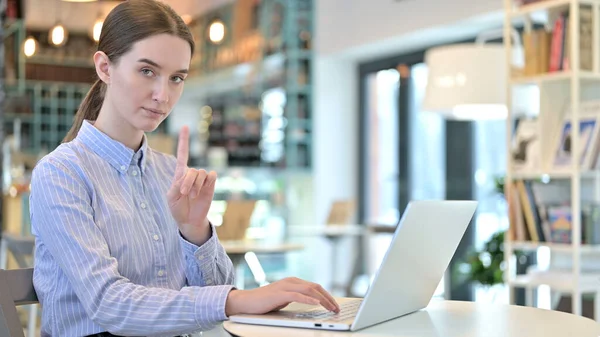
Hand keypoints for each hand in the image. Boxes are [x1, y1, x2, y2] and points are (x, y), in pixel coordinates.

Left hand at [167, 126, 216, 244]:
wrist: (189, 220)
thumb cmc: (178, 209)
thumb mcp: (171, 198)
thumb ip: (176, 186)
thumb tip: (187, 177)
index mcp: (180, 174)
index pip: (183, 154)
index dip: (184, 141)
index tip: (185, 127)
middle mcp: (192, 174)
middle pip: (192, 170)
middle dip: (188, 182)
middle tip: (184, 194)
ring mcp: (202, 180)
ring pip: (201, 173)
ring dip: (196, 185)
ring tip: (192, 196)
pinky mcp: (211, 185)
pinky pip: (212, 176)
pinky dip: (207, 182)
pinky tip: (203, 191)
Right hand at [225, 277, 339, 315]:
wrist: (246, 301)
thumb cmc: (264, 302)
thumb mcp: (284, 298)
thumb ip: (295, 297)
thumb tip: (310, 302)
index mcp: (293, 282)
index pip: (315, 287)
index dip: (327, 295)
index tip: (335, 305)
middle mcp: (291, 281)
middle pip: (315, 287)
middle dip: (328, 298)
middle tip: (337, 308)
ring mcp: (285, 286)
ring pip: (309, 290)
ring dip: (323, 299)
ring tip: (331, 308)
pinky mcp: (279, 294)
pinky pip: (297, 296)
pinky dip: (308, 299)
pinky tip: (316, 303)